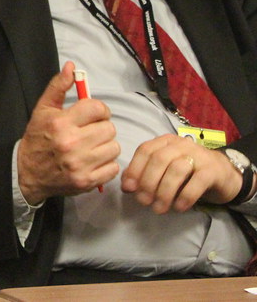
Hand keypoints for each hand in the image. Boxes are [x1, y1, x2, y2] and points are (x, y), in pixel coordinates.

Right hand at [17, 61, 119, 204]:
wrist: (28, 173)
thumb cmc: (37, 138)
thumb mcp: (43, 109)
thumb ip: (58, 86)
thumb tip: (72, 67)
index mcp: (61, 123)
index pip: (98, 108)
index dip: (98, 110)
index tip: (92, 115)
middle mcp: (71, 143)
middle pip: (109, 128)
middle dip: (101, 128)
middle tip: (89, 132)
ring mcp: (80, 164)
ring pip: (114, 147)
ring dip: (105, 146)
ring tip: (91, 147)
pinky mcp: (87, 181)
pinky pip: (113, 168)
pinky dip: (106, 165)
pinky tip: (92, 161)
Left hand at [121, 134, 242, 212]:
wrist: (224, 174)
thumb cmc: (188, 173)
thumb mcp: (165, 170)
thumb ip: (146, 173)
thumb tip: (126, 186)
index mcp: (165, 142)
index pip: (145, 150)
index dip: (134, 169)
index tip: (128, 188)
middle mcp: (181, 145)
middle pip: (159, 160)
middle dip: (148, 182)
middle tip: (143, 202)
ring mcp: (199, 155)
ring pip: (176, 170)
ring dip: (164, 192)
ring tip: (158, 209)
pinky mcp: (213, 170)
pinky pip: (197, 182)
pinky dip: (185, 196)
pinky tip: (178, 208)